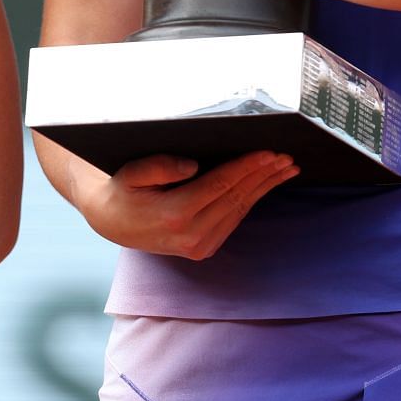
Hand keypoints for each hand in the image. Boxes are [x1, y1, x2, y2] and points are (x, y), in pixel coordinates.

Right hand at [79, 153, 298, 259]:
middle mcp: (191, 235)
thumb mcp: (132, 172)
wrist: (112, 222)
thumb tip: (193, 166)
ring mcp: (200, 246)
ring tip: (285, 169)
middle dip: (264, 175)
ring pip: (240, 210)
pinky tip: (264, 185)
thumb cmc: (123, 189)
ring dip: (264, 187)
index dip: (247, 167)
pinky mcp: (204, 249)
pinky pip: (234, 219)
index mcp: (175, 214)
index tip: (270, 152)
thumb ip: (160, 167)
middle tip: (287, 156)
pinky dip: (251, 200)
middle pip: (237, 197)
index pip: (221, 185)